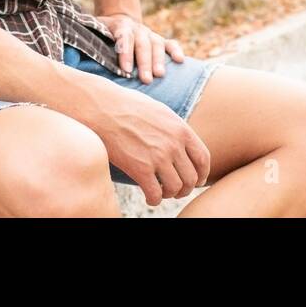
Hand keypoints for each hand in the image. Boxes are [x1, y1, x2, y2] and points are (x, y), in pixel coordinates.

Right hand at [90, 84, 211, 204]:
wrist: (102, 108)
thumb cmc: (127, 106)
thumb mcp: (160, 111)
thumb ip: (173, 128)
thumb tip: (181, 142)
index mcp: (180, 129)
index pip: (203, 158)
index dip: (202, 174)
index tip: (196, 180)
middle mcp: (173, 144)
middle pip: (192, 177)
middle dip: (185, 188)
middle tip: (175, 190)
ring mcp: (158, 157)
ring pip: (176, 188)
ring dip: (170, 194)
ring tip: (161, 192)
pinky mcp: (140, 169)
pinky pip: (156, 194)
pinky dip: (154, 199)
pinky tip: (148, 196)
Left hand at [94, 12, 185, 83]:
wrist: (119, 19)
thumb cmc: (103, 34)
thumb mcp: (94, 32)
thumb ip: (88, 40)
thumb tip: (72, 54)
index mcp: (120, 27)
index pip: (123, 37)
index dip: (125, 53)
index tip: (125, 70)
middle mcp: (137, 29)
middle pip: (142, 44)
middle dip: (144, 62)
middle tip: (146, 79)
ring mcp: (149, 34)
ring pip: (156, 44)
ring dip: (159, 60)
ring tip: (160, 75)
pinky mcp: (160, 40)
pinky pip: (170, 43)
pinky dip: (176, 50)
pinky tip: (180, 61)